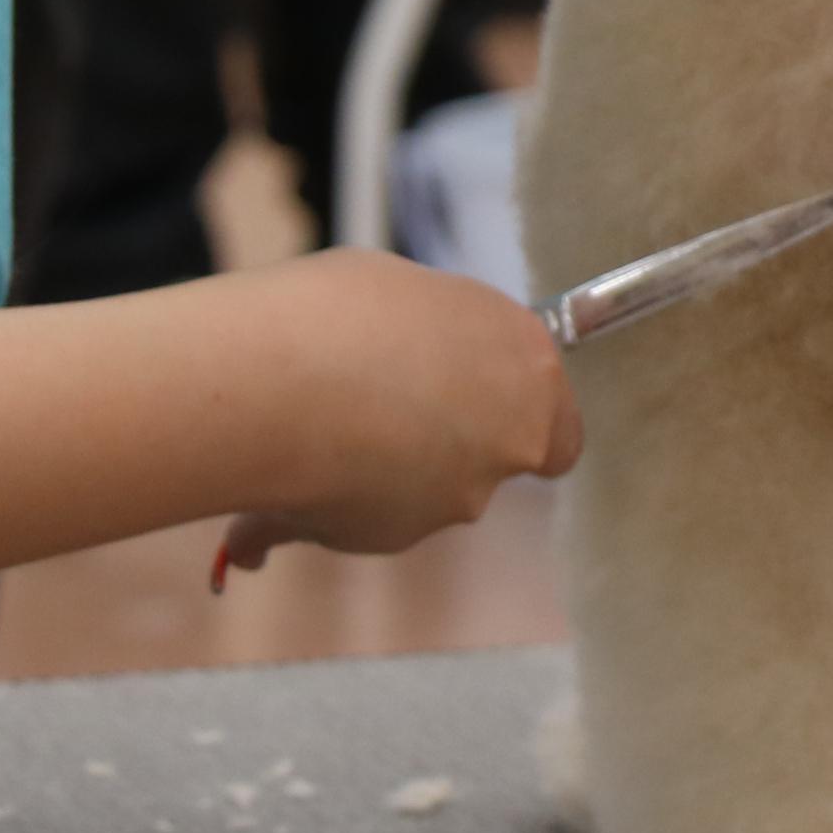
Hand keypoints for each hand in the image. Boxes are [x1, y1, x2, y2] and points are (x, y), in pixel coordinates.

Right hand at [211, 251, 581, 580]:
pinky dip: (338, 501)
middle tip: (381, 397)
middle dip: (444, 440)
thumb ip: (437, 337)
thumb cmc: (342, 310)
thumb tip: (423, 350)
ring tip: (319, 420)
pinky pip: (368, 518)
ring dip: (388, 468)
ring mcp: (455, 499)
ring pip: (428, 491)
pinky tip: (295, 475)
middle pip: (489, 457)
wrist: (274, 380)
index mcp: (526, 368)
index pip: (558, 429)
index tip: (473, 396)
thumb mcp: (408, 294)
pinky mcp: (395, 538)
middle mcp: (507, 443)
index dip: (515, 417)